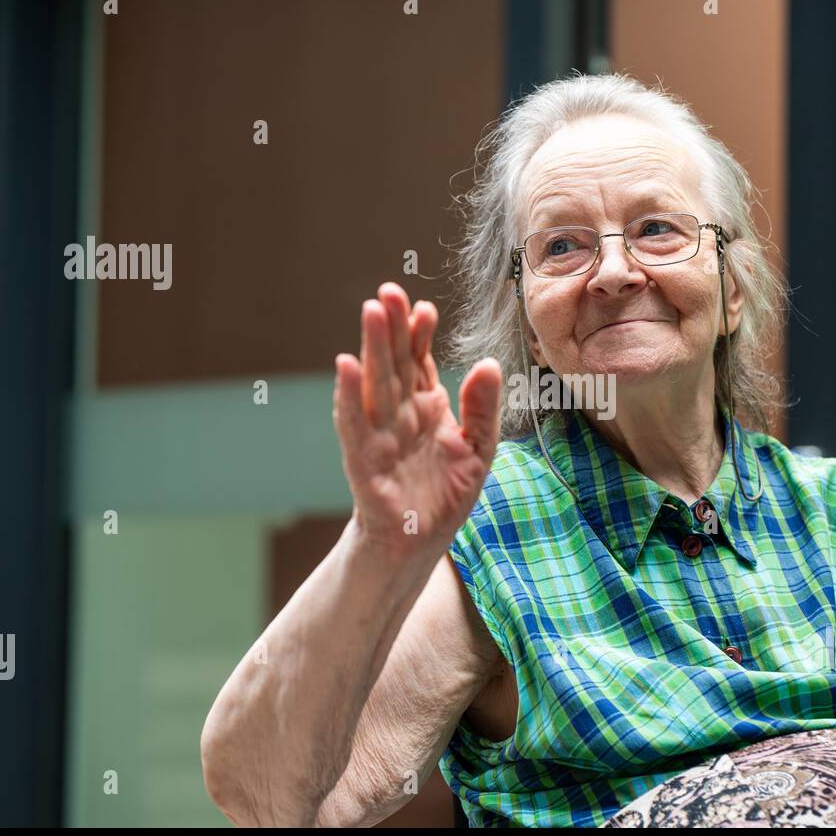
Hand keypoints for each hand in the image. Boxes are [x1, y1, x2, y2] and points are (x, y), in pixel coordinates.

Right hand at [332, 282, 500, 557]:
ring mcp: (379, 436)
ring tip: (371, 313)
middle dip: (392, 328)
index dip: (420, 334)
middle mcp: (399, 415)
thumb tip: (489, 363)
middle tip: (388, 291)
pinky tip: (346, 366)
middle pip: (394, 364)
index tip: (425, 308)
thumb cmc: (444, 496)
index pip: (419, 361)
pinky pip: (355, 425)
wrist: (420, 545)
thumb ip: (482, 407)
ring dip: (371, 349)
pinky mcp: (365, 463)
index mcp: (425, 407)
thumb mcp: (479, 448)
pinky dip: (349, 397)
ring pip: (375, 385)